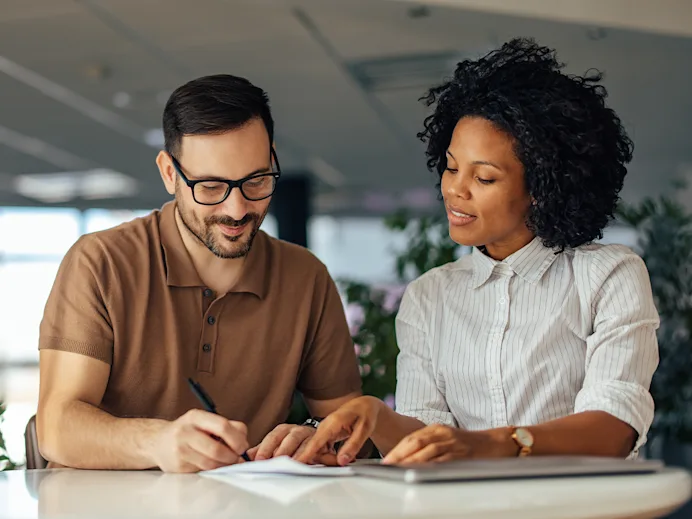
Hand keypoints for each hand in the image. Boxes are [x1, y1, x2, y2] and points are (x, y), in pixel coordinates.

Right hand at [150, 409, 248, 472]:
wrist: (159, 442)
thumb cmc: (189, 431)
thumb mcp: (206, 421)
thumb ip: (228, 427)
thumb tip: (244, 443)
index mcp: (196, 416)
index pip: (223, 427)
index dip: (237, 439)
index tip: (243, 446)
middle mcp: (185, 432)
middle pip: (217, 449)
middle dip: (232, 456)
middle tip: (236, 458)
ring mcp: (179, 450)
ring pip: (211, 463)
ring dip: (224, 465)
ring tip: (226, 461)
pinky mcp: (177, 466)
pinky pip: (202, 471)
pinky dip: (212, 470)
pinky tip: (212, 464)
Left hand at [246, 424, 315, 460]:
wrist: (316, 439)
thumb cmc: (293, 444)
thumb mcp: (276, 445)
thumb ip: (262, 450)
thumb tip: (246, 457)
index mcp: (283, 431)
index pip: (272, 438)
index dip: (265, 449)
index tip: (258, 460)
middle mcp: (296, 431)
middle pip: (288, 438)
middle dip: (281, 450)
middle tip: (274, 462)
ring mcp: (309, 436)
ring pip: (303, 442)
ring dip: (297, 453)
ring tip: (291, 464)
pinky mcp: (321, 443)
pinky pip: (317, 447)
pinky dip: (312, 454)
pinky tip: (308, 462)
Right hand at [296, 396, 380, 465]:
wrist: (363, 406)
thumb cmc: (365, 414)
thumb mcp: (364, 430)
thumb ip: (353, 446)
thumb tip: (342, 461)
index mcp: (333, 422)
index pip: (316, 440)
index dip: (306, 453)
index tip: (296, 463)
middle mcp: (324, 426)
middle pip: (314, 448)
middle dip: (321, 460)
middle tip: (340, 462)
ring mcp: (323, 431)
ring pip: (317, 450)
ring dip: (328, 459)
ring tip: (347, 457)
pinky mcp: (324, 435)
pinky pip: (321, 449)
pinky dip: (328, 456)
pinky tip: (339, 456)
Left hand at [383, 424, 511, 464]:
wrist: (494, 443)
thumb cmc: (468, 444)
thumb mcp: (446, 439)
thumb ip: (429, 446)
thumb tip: (409, 459)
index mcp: (436, 428)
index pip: (411, 438)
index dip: (397, 449)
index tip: (386, 460)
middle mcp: (443, 433)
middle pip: (415, 442)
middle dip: (399, 454)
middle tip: (387, 465)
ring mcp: (452, 442)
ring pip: (427, 450)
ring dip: (411, 460)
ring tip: (399, 470)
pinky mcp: (462, 453)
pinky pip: (443, 459)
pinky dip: (431, 465)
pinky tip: (421, 471)